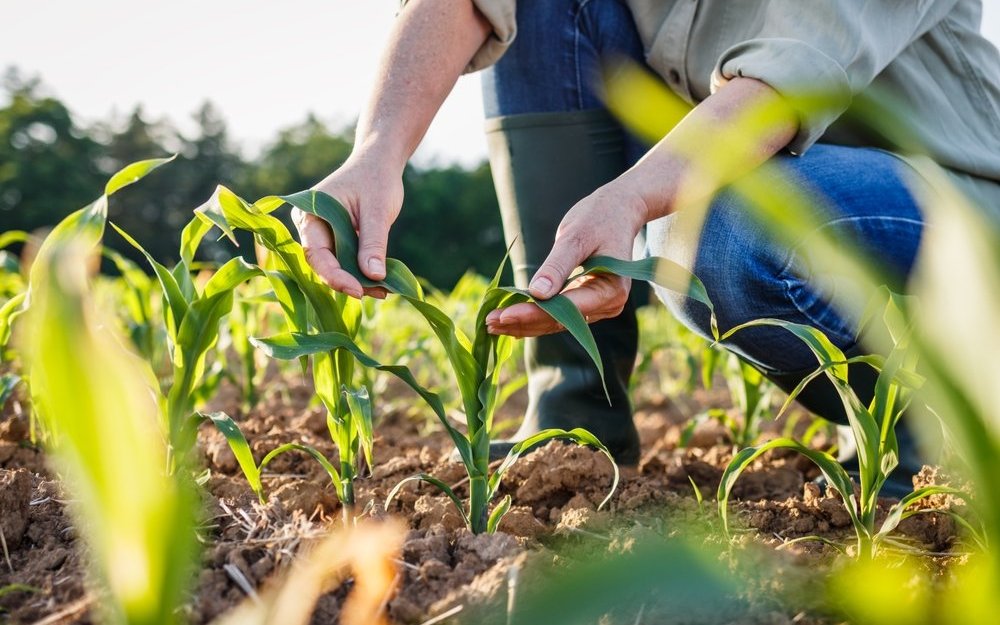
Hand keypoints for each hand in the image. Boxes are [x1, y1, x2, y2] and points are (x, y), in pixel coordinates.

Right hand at [292, 152, 402, 298]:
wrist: (379, 162)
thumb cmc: (376, 179)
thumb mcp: (377, 211)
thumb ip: (373, 243)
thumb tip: (374, 277)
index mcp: (309, 214)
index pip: (316, 253)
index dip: (335, 276)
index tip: (358, 290)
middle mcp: (310, 227)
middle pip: (323, 264)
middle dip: (349, 281)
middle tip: (378, 292)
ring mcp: (322, 234)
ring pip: (335, 266)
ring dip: (358, 280)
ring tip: (384, 290)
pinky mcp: (337, 240)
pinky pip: (345, 261)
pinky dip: (361, 272)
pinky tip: (381, 282)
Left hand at [485, 183, 648, 336]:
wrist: (618, 211)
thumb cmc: (599, 217)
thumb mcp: (576, 236)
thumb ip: (557, 266)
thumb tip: (537, 294)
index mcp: (611, 290)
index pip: (566, 309)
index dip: (533, 313)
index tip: (503, 315)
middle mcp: (608, 305)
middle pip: (559, 321)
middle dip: (523, 322)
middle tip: (488, 322)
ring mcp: (598, 307)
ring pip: (556, 323)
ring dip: (524, 324)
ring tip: (491, 324)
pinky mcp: (586, 303)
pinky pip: (558, 315)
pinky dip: (533, 316)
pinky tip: (508, 320)